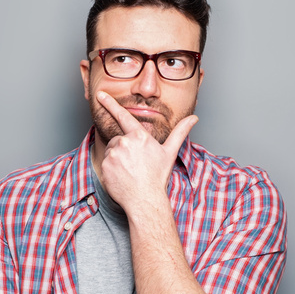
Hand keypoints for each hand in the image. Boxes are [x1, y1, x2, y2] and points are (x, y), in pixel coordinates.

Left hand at [96, 91, 197, 212]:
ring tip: (129, 171)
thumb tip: (194, 119)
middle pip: (119, 140)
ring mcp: (114, 154)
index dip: (110, 103)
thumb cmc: (158, 176)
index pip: (123, 115)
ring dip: (118, 159)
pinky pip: (106, 163)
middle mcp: (125, 142)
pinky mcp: (105, 165)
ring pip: (112, 151)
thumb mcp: (170, 152)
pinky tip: (122, 177)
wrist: (145, 199)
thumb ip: (180, 132)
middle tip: (136, 164)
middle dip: (124, 149)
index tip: (100, 95)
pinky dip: (111, 169)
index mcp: (140, 136)